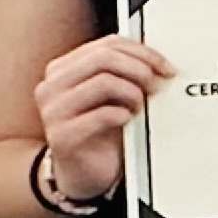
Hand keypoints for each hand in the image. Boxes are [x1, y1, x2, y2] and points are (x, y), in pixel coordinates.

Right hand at [31, 32, 177, 203]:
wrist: (84, 173)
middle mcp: (52, 86)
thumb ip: (123, 74)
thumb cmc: (101, 132)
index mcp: (63, 69)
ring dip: (133, 93)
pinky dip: (124, 114)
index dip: (143, 52)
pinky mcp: (62, 136)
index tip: (165, 67)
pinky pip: (103, 114)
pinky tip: (128, 120)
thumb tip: (157, 59)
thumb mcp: (112, 97)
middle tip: (157, 86)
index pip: (107, 44)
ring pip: (104, 82)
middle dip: (140, 69)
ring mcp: (53, 111)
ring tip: (139, 106)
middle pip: (104, 58)